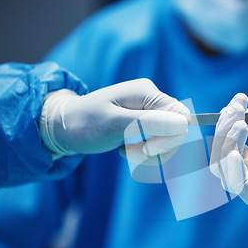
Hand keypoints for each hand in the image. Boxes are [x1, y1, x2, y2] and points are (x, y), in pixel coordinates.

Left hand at [40, 79, 189, 160]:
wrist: (63, 127)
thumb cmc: (85, 123)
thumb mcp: (116, 125)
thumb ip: (150, 123)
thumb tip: (184, 124)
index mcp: (147, 93)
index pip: (181, 117)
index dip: (170, 138)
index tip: (146, 151)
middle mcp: (151, 98)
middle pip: (176, 129)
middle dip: (158, 148)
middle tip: (133, 154)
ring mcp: (148, 110)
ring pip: (168, 138)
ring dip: (149, 152)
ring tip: (125, 152)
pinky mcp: (144, 121)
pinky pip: (157, 140)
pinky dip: (143, 151)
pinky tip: (125, 149)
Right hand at [210, 93, 247, 205]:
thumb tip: (237, 112)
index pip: (229, 146)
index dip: (227, 122)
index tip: (240, 99)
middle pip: (222, 160)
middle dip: (222, 132)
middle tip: (237, 111)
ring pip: (227, 176)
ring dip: (224, 148)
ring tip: (239, 126)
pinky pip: (245, 191)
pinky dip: (233, 173)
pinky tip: (236, 152)